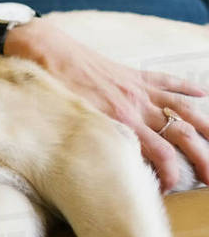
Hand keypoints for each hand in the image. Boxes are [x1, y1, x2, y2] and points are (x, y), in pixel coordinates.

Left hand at [5, 19, 208, 191]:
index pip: (161, 155)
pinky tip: (204, 95)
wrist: (44, 49)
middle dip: (202, 157)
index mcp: (120, 122)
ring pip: (183, 109)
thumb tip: (100, 166)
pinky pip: (168, 80)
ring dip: (206, 127)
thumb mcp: (71, 123)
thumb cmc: (50, 88)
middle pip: (181, 135)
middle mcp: (135, 107)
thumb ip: (93, 142)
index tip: (171, 187)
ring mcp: (138, 89)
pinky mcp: (133, 74)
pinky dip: (188, 88)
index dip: (171, 174)